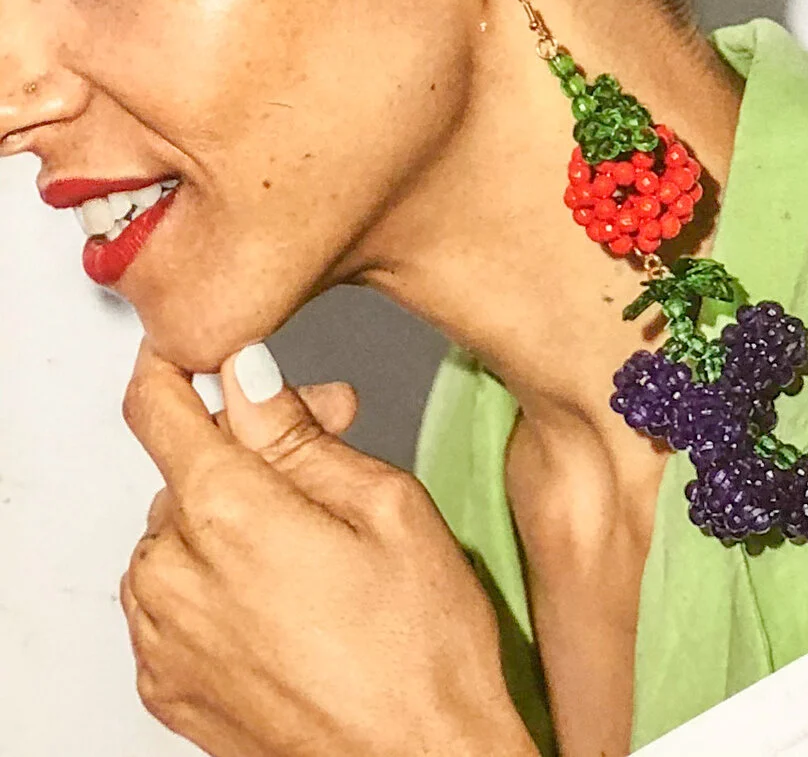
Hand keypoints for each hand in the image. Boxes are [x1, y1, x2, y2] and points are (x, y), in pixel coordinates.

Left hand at [120, 343, 532, 756]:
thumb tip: (246, 373)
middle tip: (330, 439)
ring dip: (226, 513)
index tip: (210, 347)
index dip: (179, 360)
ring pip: (171, 535)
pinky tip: (282, 588)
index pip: (156, 405)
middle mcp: (177, 579)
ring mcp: (166, 643)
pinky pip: (168, 603)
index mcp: (229, 516)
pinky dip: (210, 578)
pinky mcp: (170, 690)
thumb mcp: (388, 504)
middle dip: (247, 442)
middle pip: (180, 470)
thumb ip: (301, 435)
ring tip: (313, 528)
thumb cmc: (422, 651)